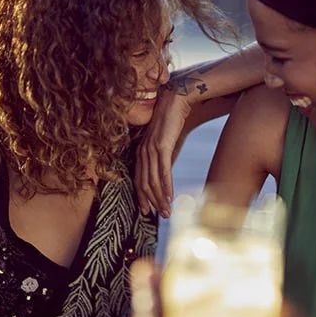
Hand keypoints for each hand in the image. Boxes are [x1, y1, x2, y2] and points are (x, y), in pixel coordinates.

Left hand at [135, 90, 191, 217]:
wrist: (176, 100)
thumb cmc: (172, 120)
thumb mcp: (165, 141)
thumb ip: (162, 156)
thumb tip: (165, 172)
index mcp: (141, 151)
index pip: (139, 179)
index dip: (142, 196)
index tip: (147, 210)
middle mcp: (143, 151)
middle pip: (144, 183)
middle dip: (151, 201)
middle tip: (158, 216)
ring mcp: (151, 149)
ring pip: (153, 180)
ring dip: (160, 198)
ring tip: (166, 211)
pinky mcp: (162, 146)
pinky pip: (163, 171)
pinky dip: (166, 186)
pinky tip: (170, 197)